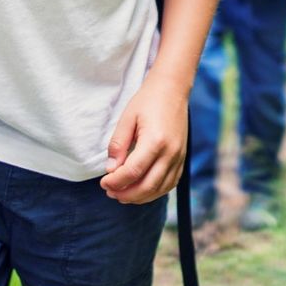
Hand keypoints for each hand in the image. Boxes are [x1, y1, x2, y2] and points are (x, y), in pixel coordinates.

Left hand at [100, 75, 188, 203]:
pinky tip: (141, 190)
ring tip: (123, 195)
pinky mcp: (182, 159)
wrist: (172, 89)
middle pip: (147, 186)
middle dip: (126, 194)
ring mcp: (179, 157)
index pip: (133, 172)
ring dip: (140, 197)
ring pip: (160, 189)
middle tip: (110, 193)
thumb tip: (111, 169)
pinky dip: (155, 192)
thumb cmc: (148, 101)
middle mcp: (171, 152)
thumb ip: (118, 145)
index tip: (103, 183)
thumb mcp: (127, 119)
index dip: (116, 182)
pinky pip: (170, 184)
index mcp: (155, 141)